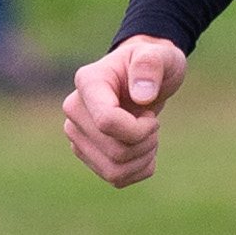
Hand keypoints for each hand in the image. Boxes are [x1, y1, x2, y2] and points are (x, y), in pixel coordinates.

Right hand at [63, 34, 189, 186]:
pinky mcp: (86, 153)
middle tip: (152, 122)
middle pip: (114, 151)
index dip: (138, 129)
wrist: (144, 79)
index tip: (150, 114)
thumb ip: (151, 64)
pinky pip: (116, 179)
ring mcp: (77, 134)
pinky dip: (138, 170)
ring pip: (114, 170)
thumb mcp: (161, 55)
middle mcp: (74, 110)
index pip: (106, 122)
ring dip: (142, 158)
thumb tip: (141, 96)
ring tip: (149, 136)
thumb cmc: (153, 64)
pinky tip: (143, 150)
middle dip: (145, 142)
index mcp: (88, 82)